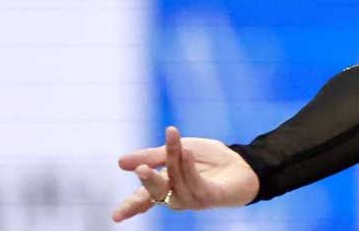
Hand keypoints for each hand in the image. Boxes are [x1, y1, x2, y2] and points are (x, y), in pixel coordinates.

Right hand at [111, 125, 260, 221]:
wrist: (242, 162)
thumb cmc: (210, 160)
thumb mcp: (179, 149)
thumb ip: (154, 156)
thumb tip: (120, 162)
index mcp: (166, 187)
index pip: (144, 198)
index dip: (131, 207)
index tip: (116, 217)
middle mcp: (177, 196)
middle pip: (157, 193)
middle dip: (149, 182)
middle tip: (141, 170)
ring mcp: (194, 199)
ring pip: (177, 184)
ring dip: (174, 161)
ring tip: (175, 142)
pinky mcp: (210, 197)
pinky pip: (196, 185)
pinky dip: (189, 168)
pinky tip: (186, 153)